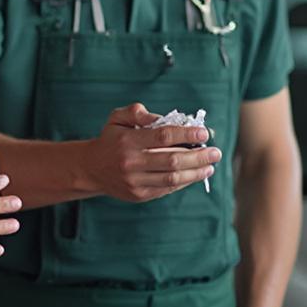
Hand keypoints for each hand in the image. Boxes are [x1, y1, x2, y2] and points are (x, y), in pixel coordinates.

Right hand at [83, 102, 220, 202]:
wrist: (91, 168)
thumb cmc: (110, 140)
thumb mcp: (117, 118)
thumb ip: (136, 112)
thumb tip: (161, 118)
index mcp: (127, 141)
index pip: (163, 137)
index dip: (186, 135)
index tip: (203, 133)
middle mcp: (131, 162)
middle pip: (172, 160)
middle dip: (198, 156)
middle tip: (215, 152)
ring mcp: (135, 181)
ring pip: (172, 178)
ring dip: (196, 172)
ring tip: (210, 165)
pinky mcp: (139, 195)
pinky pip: (167, 189)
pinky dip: (184, 182)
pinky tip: (195, 174)